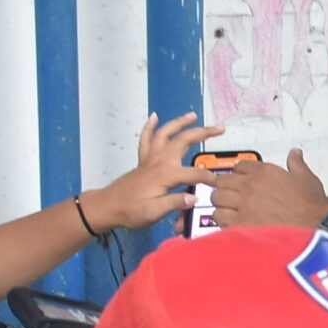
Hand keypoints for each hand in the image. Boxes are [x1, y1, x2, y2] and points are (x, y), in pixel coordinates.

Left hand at [84, 114, 220, 232]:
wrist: (108, 206)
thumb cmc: (131, 211)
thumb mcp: (154, 212)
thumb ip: (175, 203)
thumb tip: (195, 197)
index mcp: (166, 175)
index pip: (194, 173)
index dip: (209, 178)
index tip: (219, 184)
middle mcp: (159, 161)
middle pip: (183, 140)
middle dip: (203, 133)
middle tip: (220, 129)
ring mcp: (150, 158)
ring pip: (166, 133)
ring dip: (180, 122)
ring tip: (192, 115)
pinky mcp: (143, 160)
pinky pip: (146, 138)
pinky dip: (150, 126)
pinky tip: (154, 116)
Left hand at [207, 149, 327, 229]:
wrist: (314, 226)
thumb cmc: (311, 206)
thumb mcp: (306, 177)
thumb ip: (296, 163)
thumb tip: (295, 154)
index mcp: (264, 172)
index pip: (239, 166)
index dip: (238, 174)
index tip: (239, 180)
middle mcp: (250, 186)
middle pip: (222, 181)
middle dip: (225, 188)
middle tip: (230, 196)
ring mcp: (244, 204)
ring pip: (217, 199)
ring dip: (221, 204)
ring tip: (229, 210)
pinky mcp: (241, 223)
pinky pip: (219, 217)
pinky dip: (222, 220)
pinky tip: (231, 223)